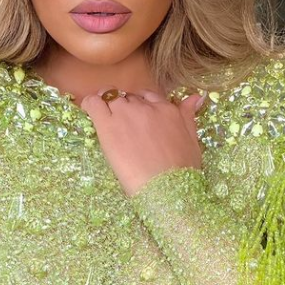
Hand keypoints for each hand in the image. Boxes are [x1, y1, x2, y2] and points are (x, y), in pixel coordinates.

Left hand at [81, 88, 206, 195]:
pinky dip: (90, 104)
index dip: (139, 106)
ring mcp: (126, 114)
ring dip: (107, 106)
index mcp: (167, 110)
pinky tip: (89, 111)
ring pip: (110, 98)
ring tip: (104, 121)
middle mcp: (146, 107)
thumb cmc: (183, 171)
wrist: (167, 188)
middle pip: (128, 97)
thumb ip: (189, 116)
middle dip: (124, 107)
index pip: (148, 97)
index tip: (135, 119)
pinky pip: (94, 103)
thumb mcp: (192, 140)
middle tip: (120, 126)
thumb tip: (195, 98)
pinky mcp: (108, 125)